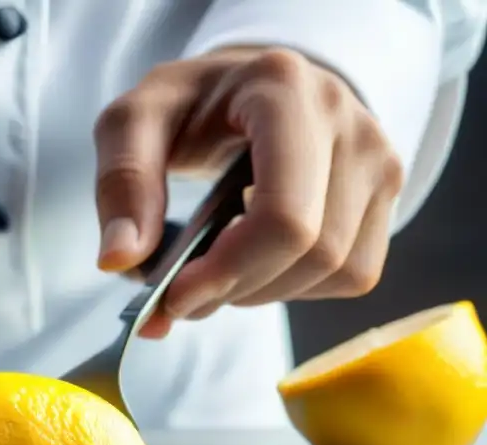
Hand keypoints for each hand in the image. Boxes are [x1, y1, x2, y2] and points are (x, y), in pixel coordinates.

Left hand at [93, 47, 404, 337]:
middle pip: (313, 251)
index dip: (229, 271)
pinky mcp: (387, 193)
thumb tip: (120, 260)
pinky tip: (258, 260)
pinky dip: (297, 286)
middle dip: (238, 288)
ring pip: (338, 270)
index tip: (175, 295)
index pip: (283, 215)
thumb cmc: (189, 105)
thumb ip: (122, 184)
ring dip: (265, 291)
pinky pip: (354, 273)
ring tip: (218, 271)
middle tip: (183, 294)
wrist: (244, 86)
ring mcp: (379, 158)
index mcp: (284, 91)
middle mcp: (349, 121)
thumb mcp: (133, 124)